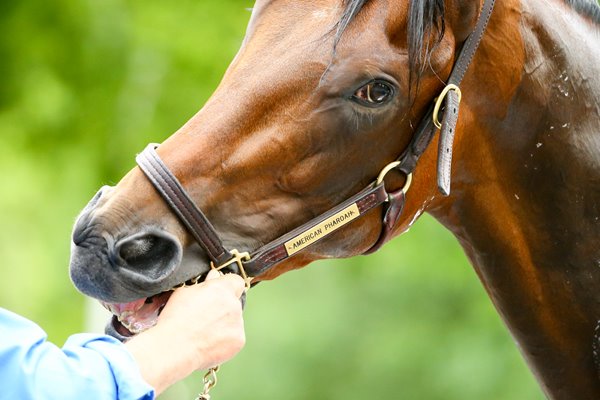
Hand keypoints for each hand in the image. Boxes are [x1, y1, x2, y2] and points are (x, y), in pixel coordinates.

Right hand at [125, 270, 245, 393]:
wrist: (174, 348)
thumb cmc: (175, 320)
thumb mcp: (184, 293)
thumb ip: (204, 284)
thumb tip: (214, 277)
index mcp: (221, 289)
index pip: (236, 280)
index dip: (228, 285)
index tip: (220, 291)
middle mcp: (233, 304)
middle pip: (233, 302)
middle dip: (222, 306)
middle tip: (205, 316)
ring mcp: (238, 323)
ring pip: (234, 320)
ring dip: (224, 323)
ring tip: (203, 332)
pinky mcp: (239, 340)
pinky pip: (234, 336)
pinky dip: (225, 339)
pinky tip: (208, 342)